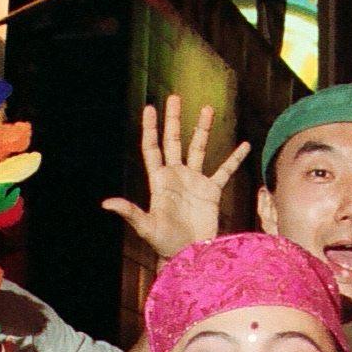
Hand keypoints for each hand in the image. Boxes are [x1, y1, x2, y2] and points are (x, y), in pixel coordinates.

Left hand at [102, 96, 250, 259]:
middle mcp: (176, 176)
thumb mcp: (146, 227)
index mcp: (159, 180)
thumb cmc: (164, 243)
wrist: (189, 254)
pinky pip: (224, 170)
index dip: (151, 128)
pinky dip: (234, 158)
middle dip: (174, 120)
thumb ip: (129, 212)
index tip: (150, 108)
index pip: (152, 148)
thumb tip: (107, 203)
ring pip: (198, 148)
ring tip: (207, 109)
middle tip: (175, 98)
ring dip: (202, 129)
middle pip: (173, 141)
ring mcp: (194, 181)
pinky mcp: (211, 191)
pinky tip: (244, 145)